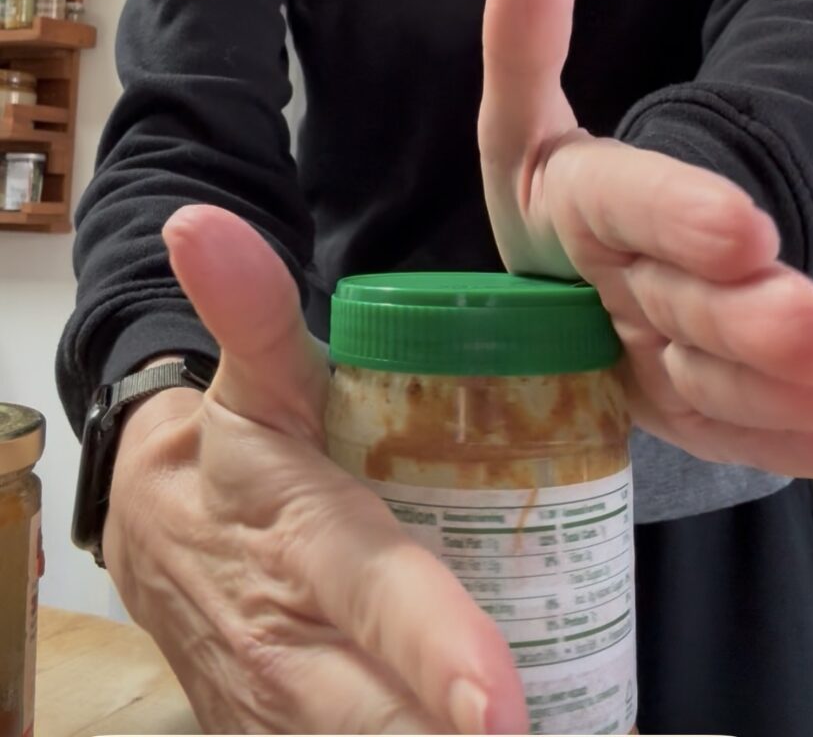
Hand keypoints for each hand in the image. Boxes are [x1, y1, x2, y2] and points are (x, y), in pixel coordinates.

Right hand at [103, 205, 526, 734]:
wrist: (158, 535)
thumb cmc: (236, 452)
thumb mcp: (253, 379)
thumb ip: (251, 306)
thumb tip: (196, 218)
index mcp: (301, 534)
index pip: (375, 592)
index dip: (432, 647)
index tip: (499, 705)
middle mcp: (293, 642)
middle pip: (388, 717)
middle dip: (461, 736)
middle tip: (563, 736)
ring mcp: (284, 713)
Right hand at [479, 0, 812, 474]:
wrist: (562, 297)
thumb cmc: (556, 206)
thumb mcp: (522, 130)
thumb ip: (525, 48)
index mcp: (568, 215)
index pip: (613, 206)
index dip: (668, 214)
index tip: (742, 226)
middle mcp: (610, 297)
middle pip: (679, 304)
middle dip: (744, 320)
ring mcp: (650, 366)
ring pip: (717, 385)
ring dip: (784, 395)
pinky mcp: (686, 413)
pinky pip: (741, 435)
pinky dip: (798, 440)